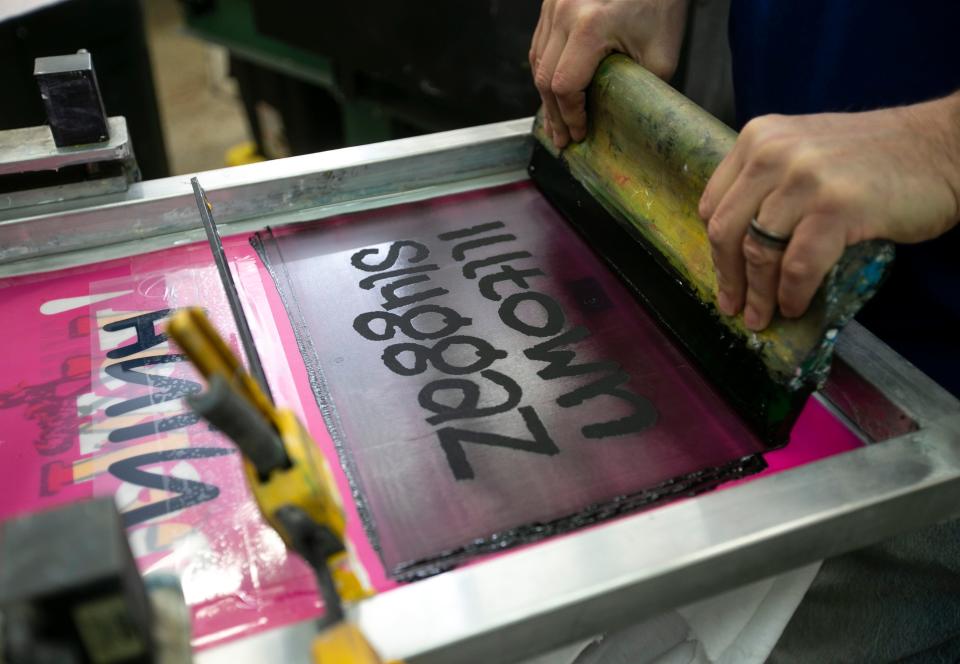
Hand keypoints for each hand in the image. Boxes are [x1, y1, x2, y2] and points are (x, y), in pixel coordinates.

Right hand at [530, 0, 687, 148]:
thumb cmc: (660, 3)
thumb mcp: (661, 55)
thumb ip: (637, 89)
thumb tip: (621, 119)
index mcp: (590, 27)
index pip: (565, 86)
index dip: (570, 116)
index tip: (579, 133)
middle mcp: (565, 13)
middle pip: (544, 78)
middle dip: (554, 114)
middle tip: (561, 138)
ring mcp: (554, 5)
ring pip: (538, 61)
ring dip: (545, 94)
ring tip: (555, 120)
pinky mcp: (553, 1)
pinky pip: (541, 43)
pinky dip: (545, 70)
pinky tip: (554, 89)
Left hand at [699, 95, 959, 330]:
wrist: (943, 146)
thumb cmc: (876, 158)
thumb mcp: (805, 153)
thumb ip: (768, 183)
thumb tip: (738, 245)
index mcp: (758, 138)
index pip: (714, 204)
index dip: (715, 250)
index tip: (724, 278)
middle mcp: (772, 152)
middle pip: (727, 231)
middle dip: (728, 278)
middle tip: (735, 308)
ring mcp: (804, 178)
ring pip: (759, 251)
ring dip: (759, 294)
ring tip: (763, 317)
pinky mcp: (837, 206)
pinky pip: (797, 265)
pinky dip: (792, 293)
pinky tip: (794, 306)